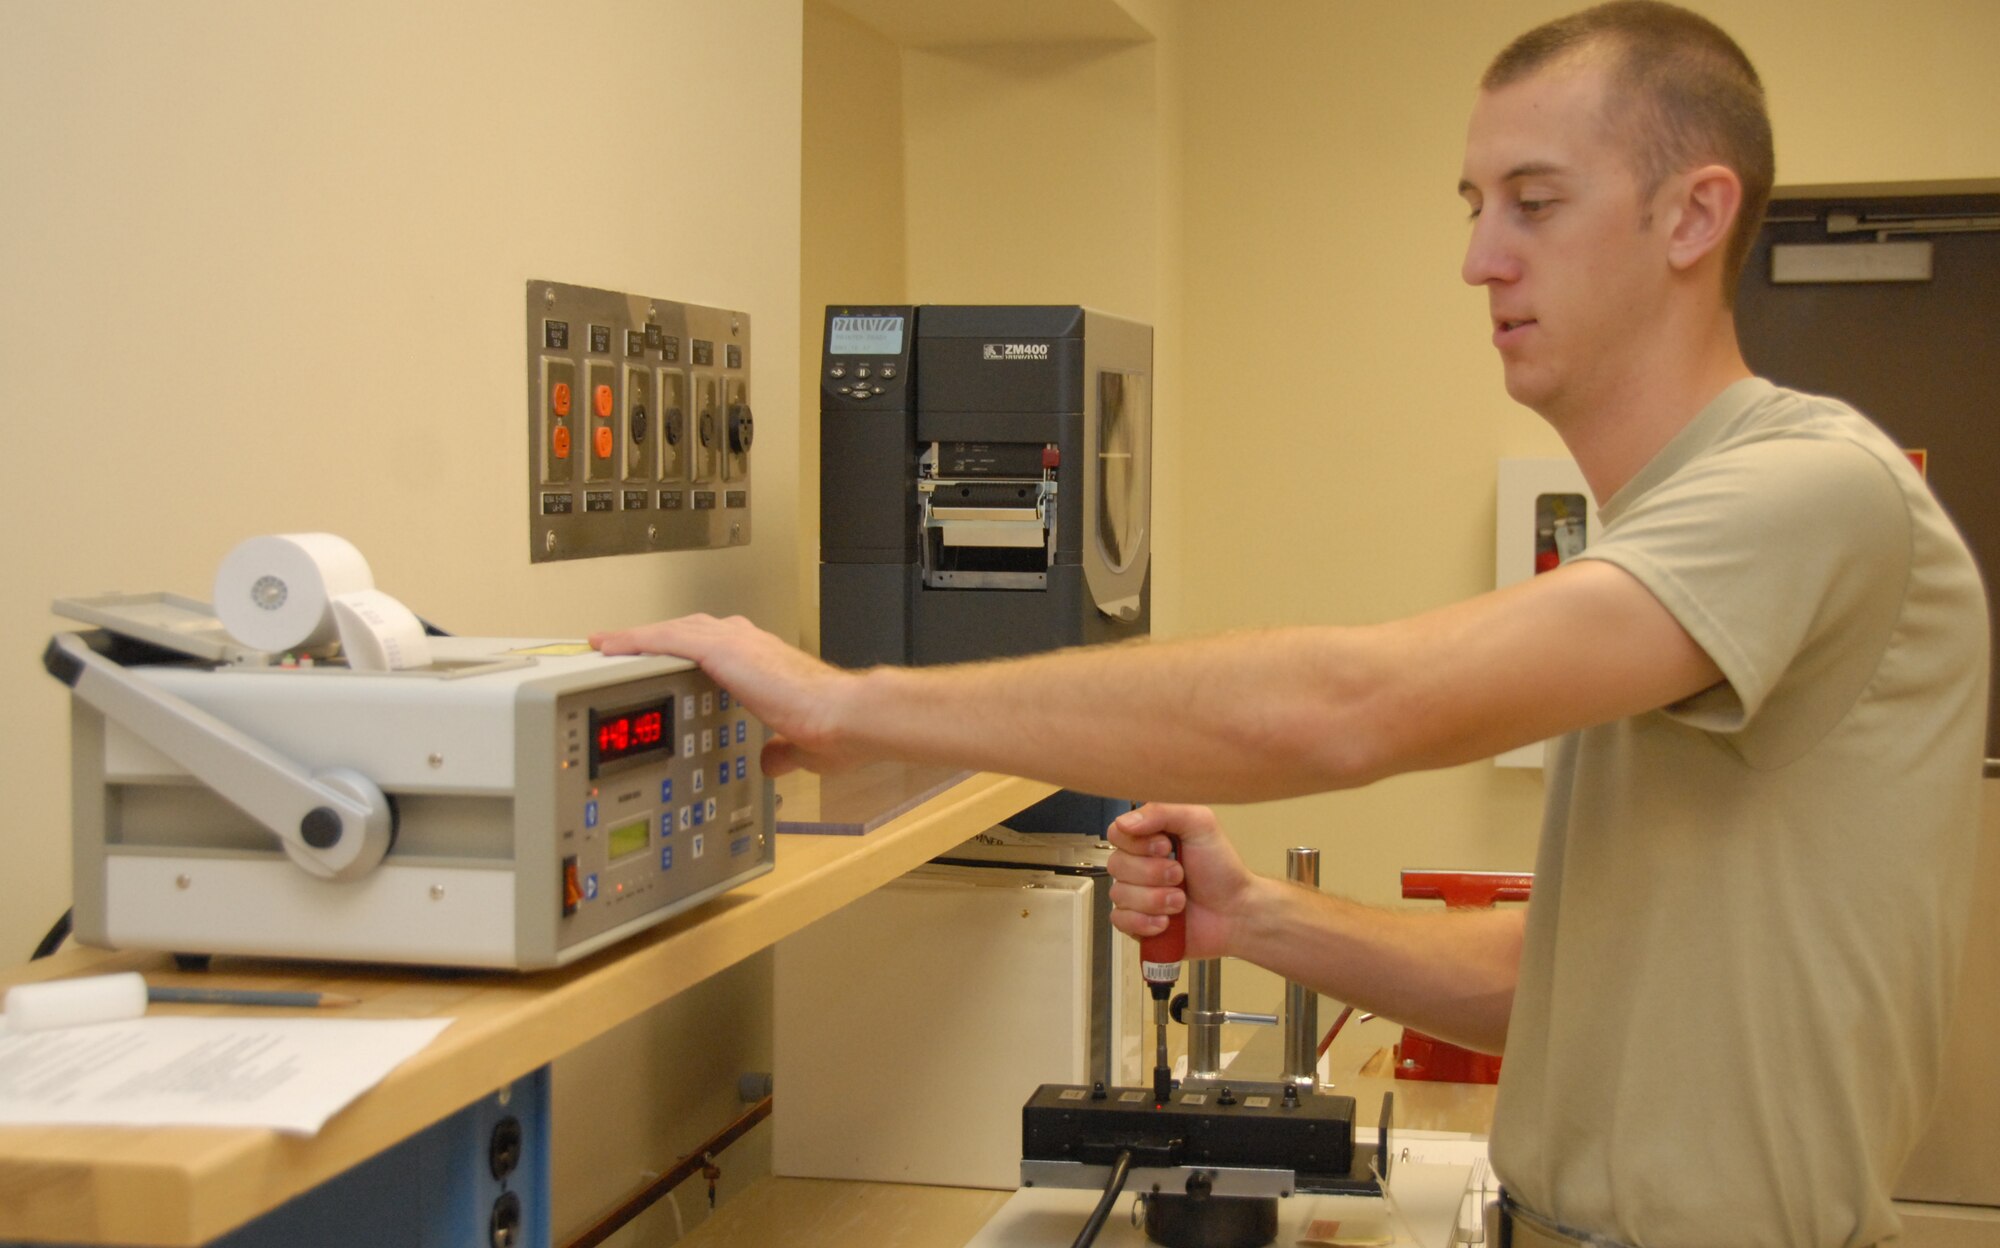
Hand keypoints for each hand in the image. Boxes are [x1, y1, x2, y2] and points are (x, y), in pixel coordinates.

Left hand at [589, 615, 859, 776]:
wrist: (845, 717)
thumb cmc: (835, 730)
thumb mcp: (797, 745)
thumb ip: (779, 750)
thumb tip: (770, 761)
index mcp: (764, 662)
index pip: (714, 649)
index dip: (685, 653)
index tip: (665, 662)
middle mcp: (748, 643)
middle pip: (688, 631)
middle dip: (657, 641)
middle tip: (624, 650)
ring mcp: (736, 642)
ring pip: (673, 632)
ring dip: (638, 639)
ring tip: (605, 645)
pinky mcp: (724, 649)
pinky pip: (666, 639)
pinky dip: (636, 640)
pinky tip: (610, 645)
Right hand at [1106, 803, 1257, 962]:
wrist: (1236, 912)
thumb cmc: (1221, 869)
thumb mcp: (1200, 825)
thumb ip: (1162, 812)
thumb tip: (1125, 822)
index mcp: (1148, 838)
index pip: (1117, 833)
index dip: (1138, 844)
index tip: (1165, 847)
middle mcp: (1138, 865)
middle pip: (1116, 865)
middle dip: (1153, 873)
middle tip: (1180, 875)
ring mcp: (1135, 895)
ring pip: (1119, 894)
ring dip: (1155, 900)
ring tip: (1180, 901)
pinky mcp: (1136, 923)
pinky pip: (1120, 921)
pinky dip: (1145, 922)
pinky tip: (1166, 921)